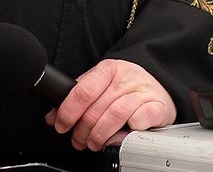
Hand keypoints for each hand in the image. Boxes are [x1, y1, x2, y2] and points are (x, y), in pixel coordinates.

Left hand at [45, 59, 175, 151]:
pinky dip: (125, 133)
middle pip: (96, 108)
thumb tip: (52, 115)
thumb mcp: (100, 85)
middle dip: (82, 130)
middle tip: (78, 140)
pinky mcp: (157, 107)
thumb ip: (77, 97)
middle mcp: (127, 78)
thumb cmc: (126, 88)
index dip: (68, 111)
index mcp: (109, 69)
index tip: (61, 125)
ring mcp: (143, 92)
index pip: (84, 90)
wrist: (159, 87)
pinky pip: (138, 121)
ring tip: (94, 142)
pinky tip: (119, 136)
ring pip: (114, 115)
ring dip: (99, 135)